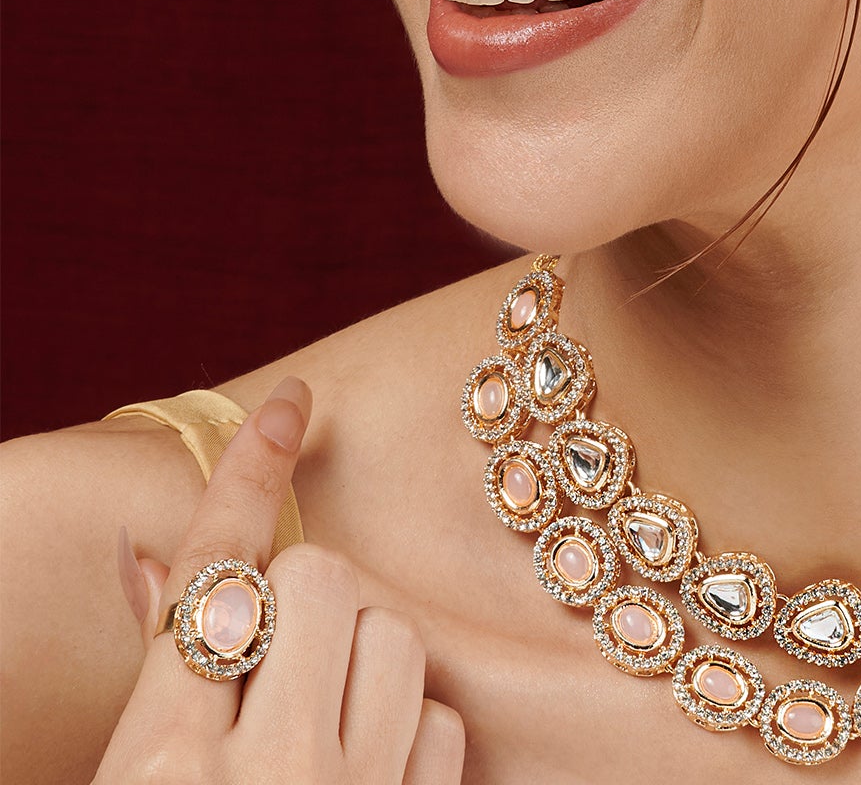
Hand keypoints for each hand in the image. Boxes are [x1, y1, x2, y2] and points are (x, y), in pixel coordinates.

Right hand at [96, 377, 464, 782]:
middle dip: (302, 603)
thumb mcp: (127, 783)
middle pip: (321, 578)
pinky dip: (409, 732)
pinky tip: (366, 770)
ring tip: (322, 725)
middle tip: (274, 666)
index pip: (214, 576)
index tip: (289, 402)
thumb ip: (159, 674)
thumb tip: (159, 557)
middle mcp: (269, 776)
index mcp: (163, 765)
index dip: (249, 476)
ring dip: (363, 663)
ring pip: (397, 638)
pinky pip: (443, 721)